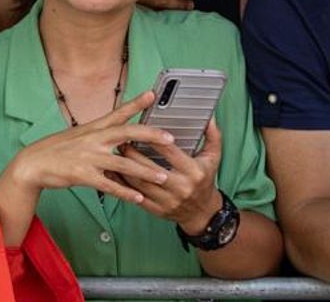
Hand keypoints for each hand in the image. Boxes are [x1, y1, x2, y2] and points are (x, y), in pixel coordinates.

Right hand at [3, 92, 173, 203]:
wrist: (33, 163)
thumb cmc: (57, 150)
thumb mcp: (79, 136)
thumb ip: (99, 134)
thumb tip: (118, 133)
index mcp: (94, 128)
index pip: (118, 112)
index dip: (135, 102)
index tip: (152, 94)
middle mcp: (94, 139)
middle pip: (127, 133)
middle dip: (151, 136)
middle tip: (171, 139)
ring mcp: (89, 157)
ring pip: (124, 164)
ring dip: (145, 172)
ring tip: (163, 177)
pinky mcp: (83, 175)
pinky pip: (109, 185)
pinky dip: (125, 193)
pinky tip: (138, 198)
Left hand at [119, 114, 223, 233]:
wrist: (203, 213)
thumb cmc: (205, 180)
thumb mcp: (213, 157)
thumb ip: (212, 135)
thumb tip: (209, 116)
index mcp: (193, 172)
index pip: (170, 152)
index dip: (153, 139)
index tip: (140, 129)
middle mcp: (180, 187)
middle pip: (150, 168)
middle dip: (132, 153)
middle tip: (121, 140)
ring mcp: (168, 201)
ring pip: (140, 184)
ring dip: (124, 168)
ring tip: (116, 155)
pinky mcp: (157, 210)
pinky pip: (136, 197)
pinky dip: (123, 185)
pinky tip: (116, 174)